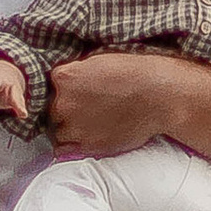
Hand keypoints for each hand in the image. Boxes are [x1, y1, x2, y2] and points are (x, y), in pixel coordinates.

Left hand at [47, 50, 188, 159]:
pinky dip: (72, 145)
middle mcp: (63, 102)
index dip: (65, 91)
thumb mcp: (98, 61)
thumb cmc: (135, 74)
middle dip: (66, 110)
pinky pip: (64, 149)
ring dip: (69, 129)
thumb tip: (68, 81)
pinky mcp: (87, 145)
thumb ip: (77, 72)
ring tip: (90, 125)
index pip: (51, 86)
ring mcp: (74, 126)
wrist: (159, 97)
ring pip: (58, 131)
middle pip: (52, 110)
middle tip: (87, 109)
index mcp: (64, 77)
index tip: (78, 93)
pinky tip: (87, 137)